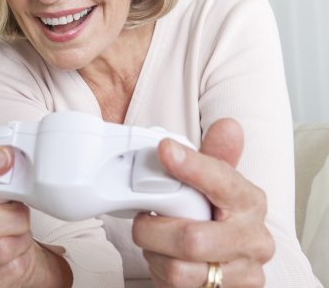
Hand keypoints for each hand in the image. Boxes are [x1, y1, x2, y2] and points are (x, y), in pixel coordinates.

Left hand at [132, 118, 274, 286]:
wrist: (227, 267)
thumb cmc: (215, 219)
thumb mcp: (215, 187)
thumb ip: (214, 158)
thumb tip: (228, 126)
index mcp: (250, 202)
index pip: (223, 181)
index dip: (192, 167)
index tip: (164, 150)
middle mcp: (254, 240)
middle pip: (192, 239)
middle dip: (154, 229)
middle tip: (144, 217)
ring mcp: (242, 273)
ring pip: (179, 269)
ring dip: (155, 253)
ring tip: (155, 241)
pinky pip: (178, 287)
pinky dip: (161, 272)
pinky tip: (164, 259)